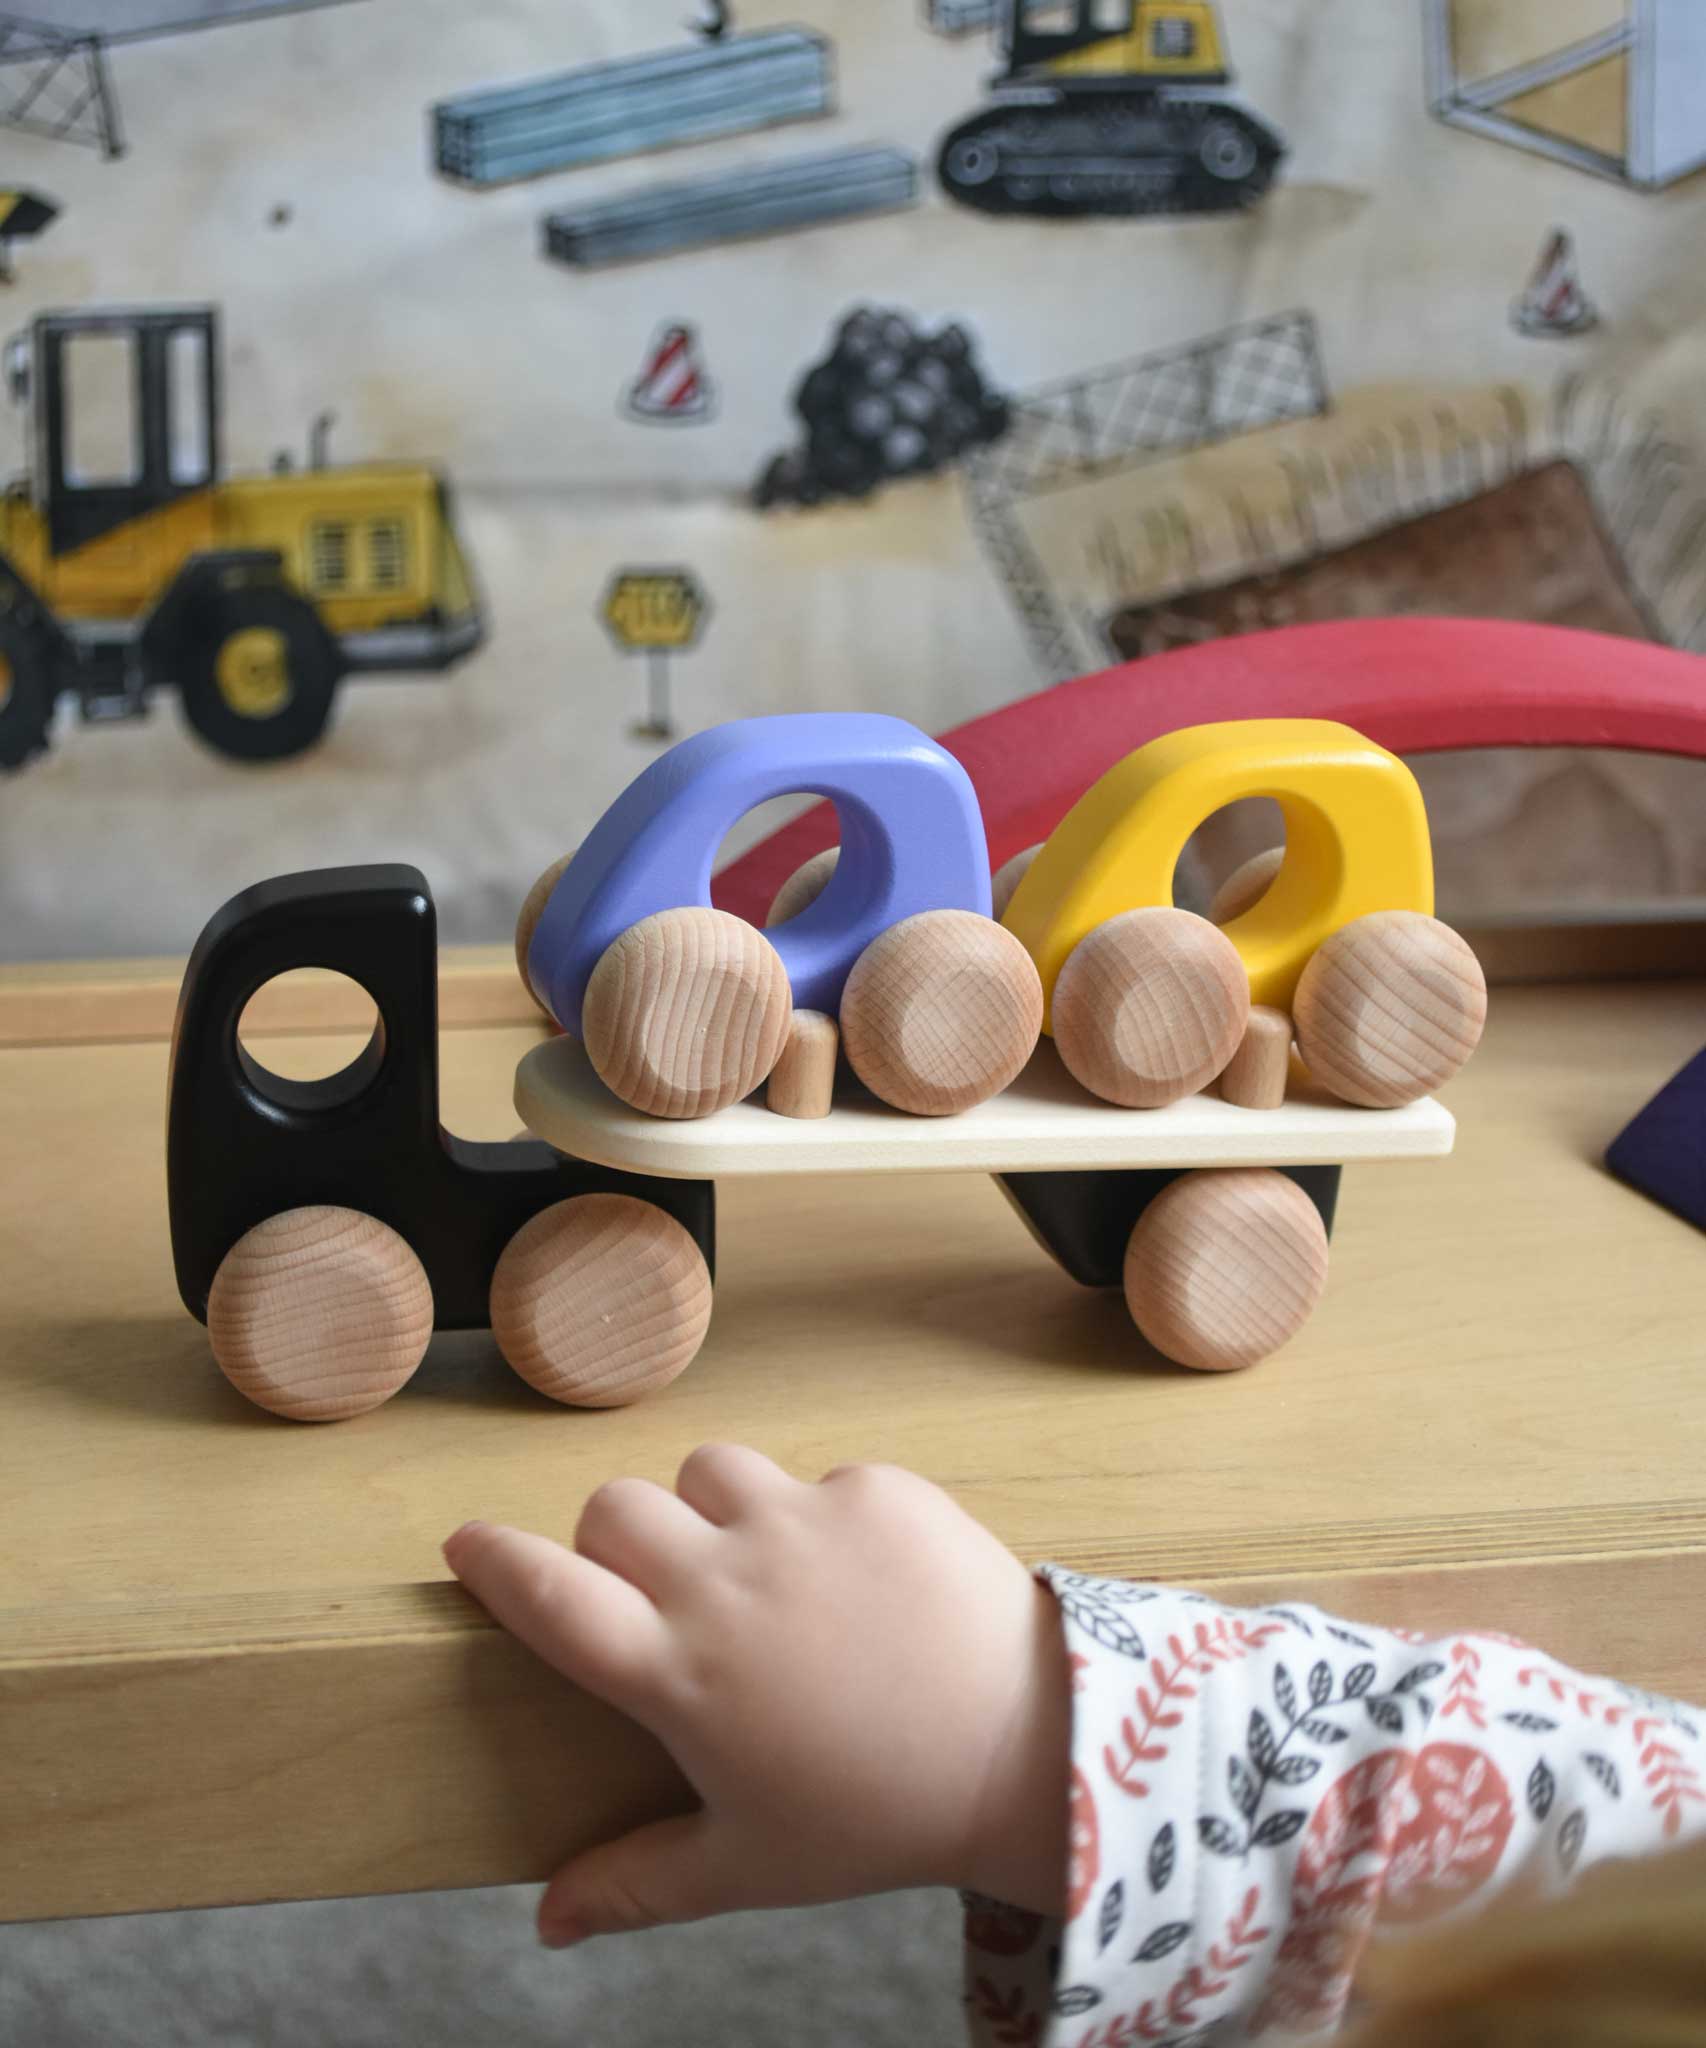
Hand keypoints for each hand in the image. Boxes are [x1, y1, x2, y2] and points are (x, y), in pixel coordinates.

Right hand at [443, 1446, 1069, 1946]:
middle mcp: (725, 1582)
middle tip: (661, 1591)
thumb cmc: (877, 1818)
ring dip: (713, 1511)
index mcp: (677, 1673)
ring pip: (707, 1470)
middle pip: (613, 1507)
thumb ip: (634, 1882)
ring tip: (761, 1574)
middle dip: (615, 1541)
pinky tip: (863, 1583)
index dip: (493, 1561)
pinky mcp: (874, 1488)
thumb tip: (546, 1921)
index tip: (467, 1544)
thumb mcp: (747, 1863)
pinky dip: (820, 1518)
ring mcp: (801, 1522)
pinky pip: (815, 1477)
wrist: (1028, 1750)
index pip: (547, 1594)